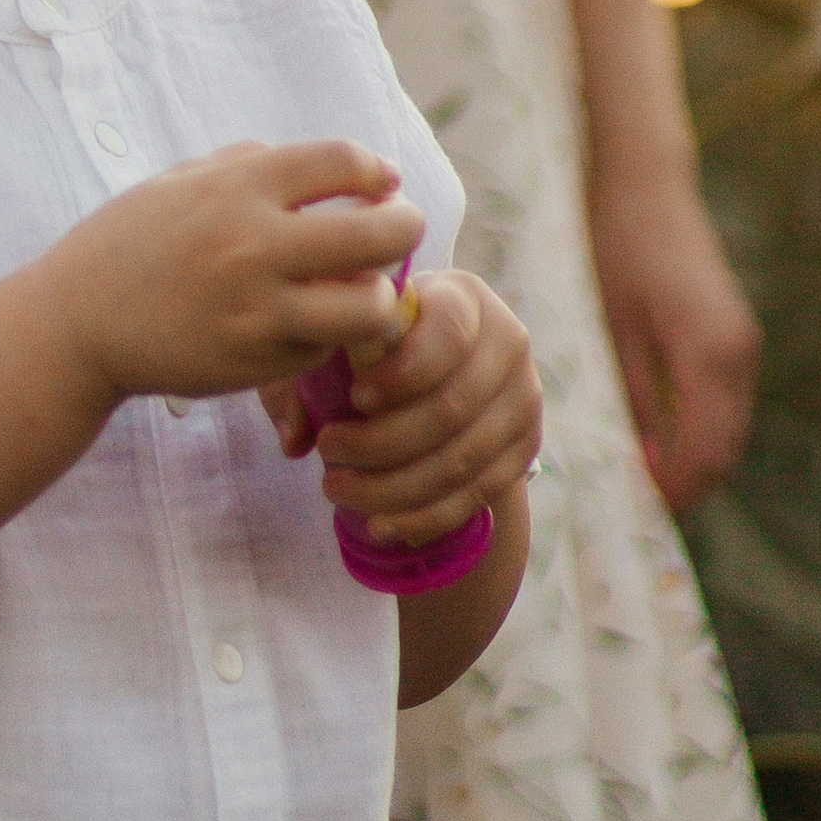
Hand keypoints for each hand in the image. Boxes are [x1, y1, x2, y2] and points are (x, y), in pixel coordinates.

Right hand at [47, 139, 422, 412]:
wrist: (76, 321)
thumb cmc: (130, 241)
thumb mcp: (183, 180)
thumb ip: (252, 165)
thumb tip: (330, 167)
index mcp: (236, 186)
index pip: (342, 162)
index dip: (377, 171)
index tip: (383, 182)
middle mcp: (253, 244)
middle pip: (377, 234)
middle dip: (405, 228)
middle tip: (401, 230)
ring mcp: (257, 309)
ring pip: (370, 306)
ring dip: (378, 296)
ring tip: (364, 290)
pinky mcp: (256, 362)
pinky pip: (323, 347)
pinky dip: (327, 336)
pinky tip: (306, 324)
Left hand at [266, 269, 539, 549]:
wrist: (436, 371)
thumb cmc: (371, 347)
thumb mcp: (332, 344)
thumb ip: (302, 379)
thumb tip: (295, 437)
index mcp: (462, 297)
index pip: (447, 333)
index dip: (401, 373)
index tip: (353, 398)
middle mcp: (507, 342)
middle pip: (452, 407)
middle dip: (382, 442)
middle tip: (328, 451)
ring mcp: (523, 398)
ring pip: (463, 459)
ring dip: (395, 487)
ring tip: (338, 489)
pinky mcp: (525, 448)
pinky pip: (478, 494)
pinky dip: (426, 516)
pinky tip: (380, 523)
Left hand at [589, 157, 758, 511]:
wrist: (647, 185)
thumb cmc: (617, 249)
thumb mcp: (614, 330)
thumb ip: (634, 399)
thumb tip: (642, 464)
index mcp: (709, 356)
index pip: (703, 453)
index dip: (673, 493)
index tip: (635, 515)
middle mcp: (740, 356)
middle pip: (724, 451)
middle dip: (688, 486)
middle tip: (636, 510)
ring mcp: (745, 345)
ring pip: (729, 430)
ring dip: (696, 462)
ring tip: (642, 481)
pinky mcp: (738, 336)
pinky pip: (727, 404)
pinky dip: (702, 432)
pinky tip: (659, 440)